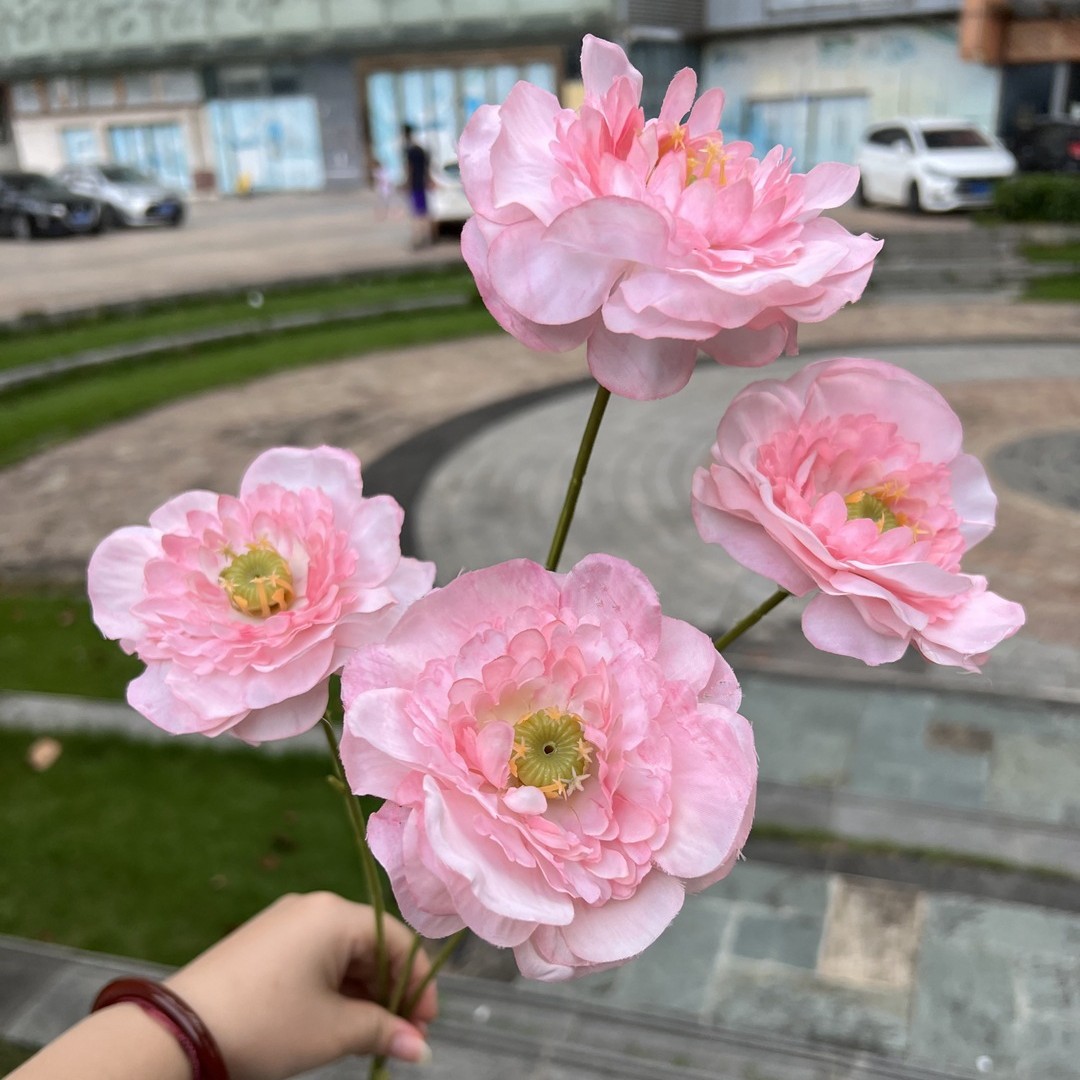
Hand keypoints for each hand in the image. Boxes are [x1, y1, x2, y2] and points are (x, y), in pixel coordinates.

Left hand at [165, 892, 435, 1079]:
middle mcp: (313, 907)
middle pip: (371, 946)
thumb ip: (384, 1032)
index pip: (398, 941)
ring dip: (363, 995)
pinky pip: (316, 958)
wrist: (179, 1031)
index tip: (426, 1026)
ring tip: (369, 1037)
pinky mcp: (265, 942)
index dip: (418, 985)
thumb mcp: (332, 1031)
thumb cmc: (266, 1023)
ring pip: (343, 954)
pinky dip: (334, 989)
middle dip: (390, 992)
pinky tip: (337, 1022)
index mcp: (335, 915)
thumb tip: (421, 1050)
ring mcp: (285, 922)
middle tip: (401, 1037)